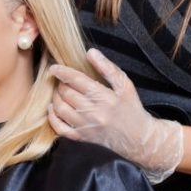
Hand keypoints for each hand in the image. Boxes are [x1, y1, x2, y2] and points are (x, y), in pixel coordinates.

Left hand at [48, 48, 182, 183]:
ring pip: (60, 108)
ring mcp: (86, 127)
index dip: (62, 72)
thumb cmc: (131, 108)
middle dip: (60, 83)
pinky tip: (53, 108)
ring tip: (60, 91)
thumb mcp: (125, 85)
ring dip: (56, 97)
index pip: (77, 80)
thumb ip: (108, 68)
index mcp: (104, 98)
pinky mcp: (82, 138)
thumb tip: (91, 52)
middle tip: (62, 80)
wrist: (138, 138)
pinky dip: (52, 117)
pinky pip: (59, 128)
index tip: (54, 67)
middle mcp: (93, 113)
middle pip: (66, 93)